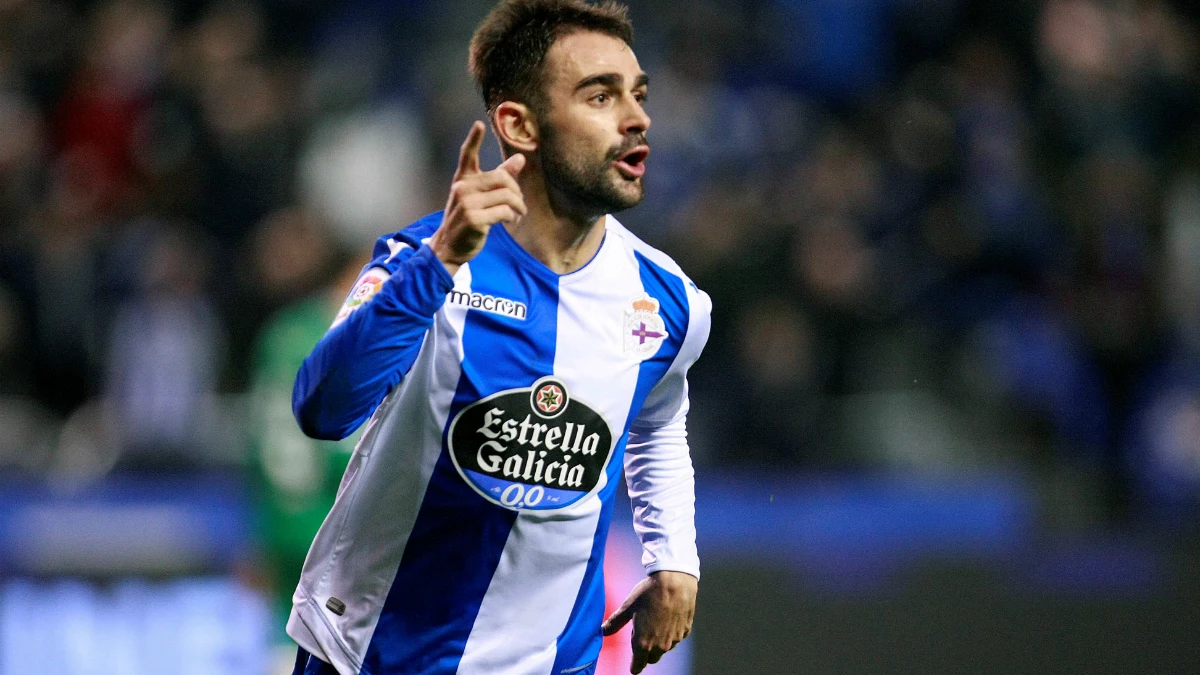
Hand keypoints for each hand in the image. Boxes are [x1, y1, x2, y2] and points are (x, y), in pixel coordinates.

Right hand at [429, 121, 526, 274]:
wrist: (449, 247)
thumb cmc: (467, 219)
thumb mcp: (480, 197)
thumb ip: (500, 177)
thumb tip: (520, 159)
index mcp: (463, 180)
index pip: (467, 155)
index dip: (473, 139)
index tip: (478, 124)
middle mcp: (462, 188)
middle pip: (502, 178)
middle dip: (516, 191)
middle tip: (519, 204)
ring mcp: (466, 203)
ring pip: (507, 196)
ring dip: (519, 207)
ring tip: (518, 214)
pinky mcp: (474, 219)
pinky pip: (504, 211)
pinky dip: (512, 217)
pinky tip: (510, 221)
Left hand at [602, 571, 697, 673]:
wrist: (675, 581)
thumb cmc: (649, 592)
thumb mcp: (628, 606)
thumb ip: (615, 622)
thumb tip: (602, 631)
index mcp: (643, 643)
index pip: (638, 665)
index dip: (634, 666)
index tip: (633, 667)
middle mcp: (660, 646)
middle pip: (652, 659)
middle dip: (646, 653)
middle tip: (642, 636)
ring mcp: (675, 639)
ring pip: (664, 648)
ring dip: (659, 642)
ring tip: (655, 623)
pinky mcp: (685, 631)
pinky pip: (676, 638)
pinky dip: (671, 632)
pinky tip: (667, 617)